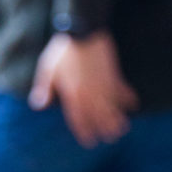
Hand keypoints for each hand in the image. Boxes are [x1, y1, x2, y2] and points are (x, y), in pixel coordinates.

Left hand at [28, 31, 138, 146]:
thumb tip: (37, 105)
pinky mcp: (113, 75)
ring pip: (113, 109)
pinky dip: (128, 97)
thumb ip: (43, 88)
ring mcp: (103, 86)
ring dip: (118, 120)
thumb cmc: (63, 49)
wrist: (82, 29)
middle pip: (99, 119)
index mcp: (73, 95)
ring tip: (122, 129)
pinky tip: (133, 104)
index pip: (79, 121)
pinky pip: (122, 90)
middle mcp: (90, 95)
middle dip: (104, 131)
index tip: (89, 142)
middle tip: (109, 139)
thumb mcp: (48, 68)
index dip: (84, 133)